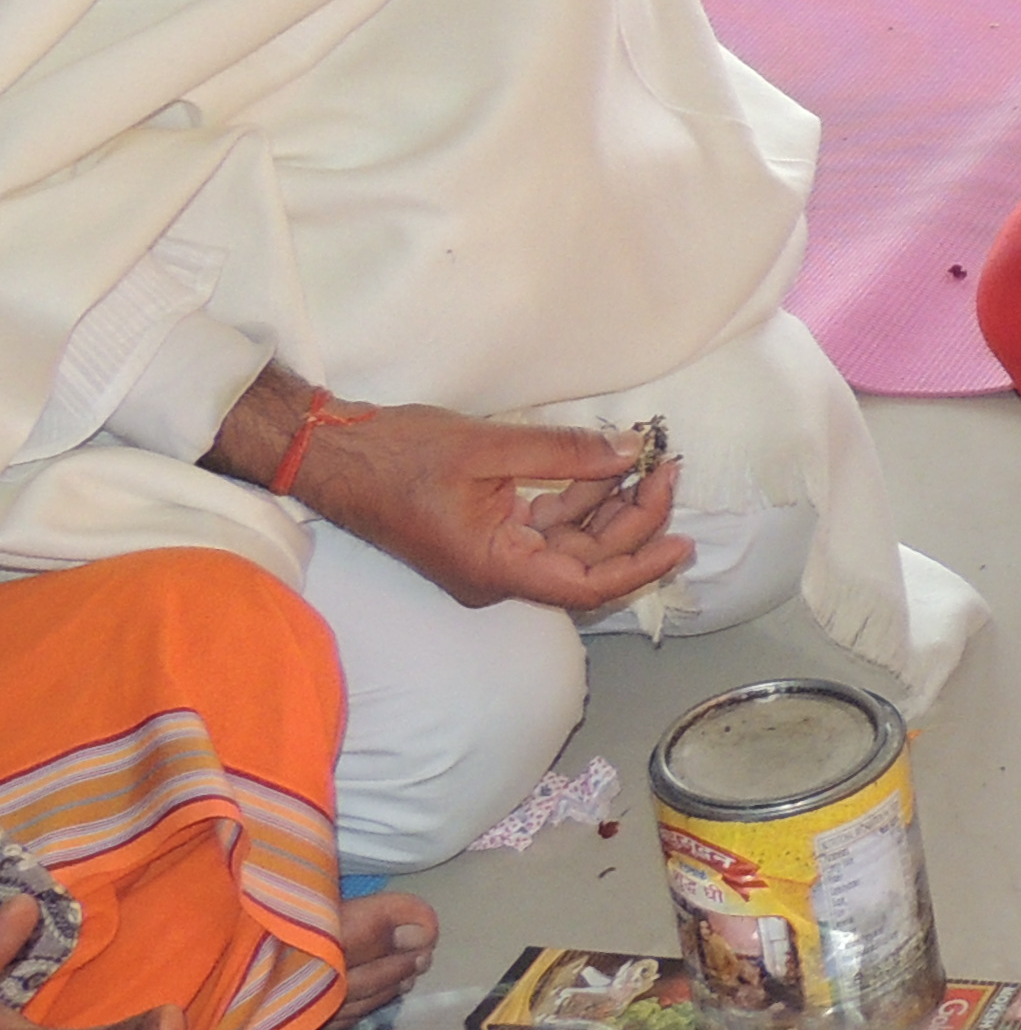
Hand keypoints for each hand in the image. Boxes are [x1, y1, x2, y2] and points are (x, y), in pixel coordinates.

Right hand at [239, 374, 693, 616]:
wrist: (331, 452)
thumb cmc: (398, 454)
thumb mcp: (489, 445)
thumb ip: (565, 453)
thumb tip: (630, 451)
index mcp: (494, 567)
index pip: (586, 584)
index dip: (640, 565)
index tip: (681, 540)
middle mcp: (497, 573)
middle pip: (585, 561)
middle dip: (634, 519)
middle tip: (668, 470)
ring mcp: (490, 556)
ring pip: (570, 542)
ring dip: (610, 506)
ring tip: (648, 462)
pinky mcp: (485, 535)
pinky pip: (547, 526)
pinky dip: (579, 500)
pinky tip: (607, 466)